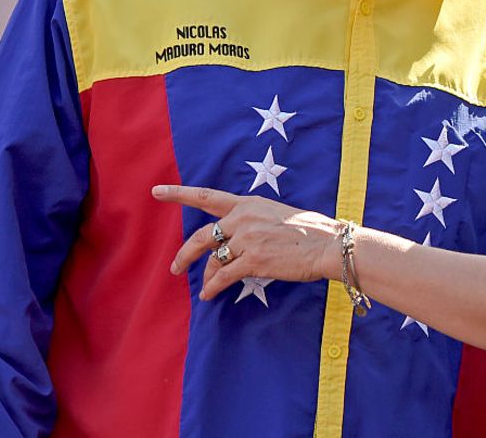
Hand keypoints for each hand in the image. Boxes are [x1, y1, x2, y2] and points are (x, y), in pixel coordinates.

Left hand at [151, 185, 341, 300]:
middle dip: (185, 254)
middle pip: (202, 236)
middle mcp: (243, 218)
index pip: (207, 196)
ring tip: (203, 287)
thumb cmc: (310, 231)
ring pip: (212, 260)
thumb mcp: (277, 214)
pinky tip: (209, 295)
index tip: (157, 191)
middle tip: (175, 266)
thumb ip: (253, 221)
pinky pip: (222, 277)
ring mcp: (247, 239)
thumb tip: (236, 239)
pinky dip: (212, 288)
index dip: (179, 194)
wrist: (328, 245)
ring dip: (205, 276)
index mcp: (248, 203)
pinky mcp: (252, 261)